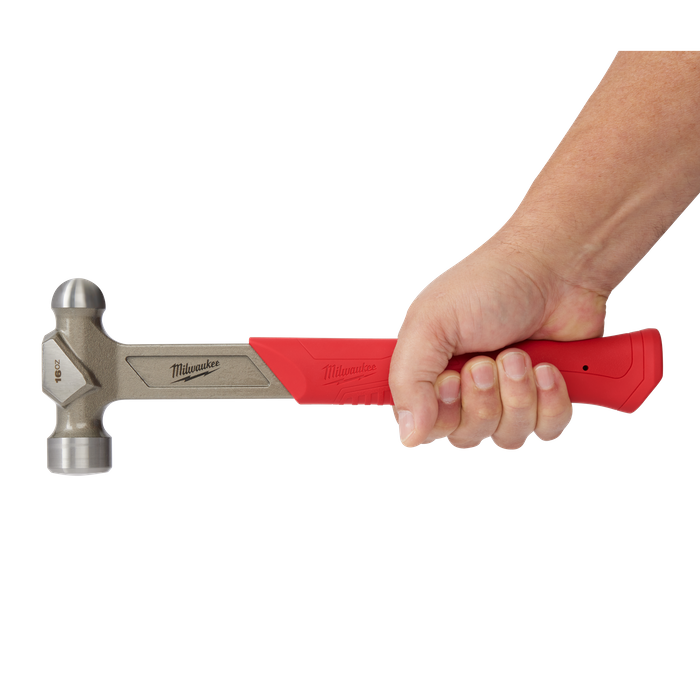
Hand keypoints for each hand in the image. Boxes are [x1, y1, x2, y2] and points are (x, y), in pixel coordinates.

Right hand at [389, 231, 607, 450]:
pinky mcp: (544, 401)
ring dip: (518, 395)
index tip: (450, 381)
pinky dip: (550, 400)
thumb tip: (408, 434)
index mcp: (428, 372)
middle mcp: (463, 390)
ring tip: (519, 355)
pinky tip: (548, 368)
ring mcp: (505, 398)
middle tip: (487, 361)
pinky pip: (546, 429)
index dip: (439, 414)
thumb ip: (408, 381)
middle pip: (465, 435)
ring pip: (507, 435)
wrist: (556, 268)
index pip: (422, 425)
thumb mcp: (430, 324)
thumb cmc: (489, 284)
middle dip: (482, 399)